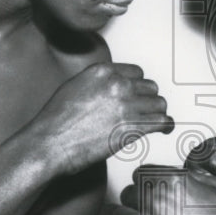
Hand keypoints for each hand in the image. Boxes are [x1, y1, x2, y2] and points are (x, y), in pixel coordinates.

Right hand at [31, 62, 172, 174]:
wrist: (49, 143)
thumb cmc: (55, 121)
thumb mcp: (74, 87)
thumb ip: (97, 83)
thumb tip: (110, 88)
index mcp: (103, 71)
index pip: (136, 73)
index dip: (138, 87)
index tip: (139, 96)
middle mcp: (117, 84)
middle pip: (150, 87)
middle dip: (148, 100)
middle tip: (146, 111)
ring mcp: (126, 104)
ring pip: (159, 103)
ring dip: (157, 113)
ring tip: (155, 121)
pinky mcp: (132, 126)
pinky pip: (162, 121)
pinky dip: (166, 126)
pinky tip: (164, 129)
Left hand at [110, 166, 215, 214]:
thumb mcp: (214, 186)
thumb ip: (187, 175)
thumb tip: (172, 172)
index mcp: (171, 181)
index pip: (140, 173)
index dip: (147, 184)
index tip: (152, 193)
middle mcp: (156, 200)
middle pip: (128, 193)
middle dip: (138, 201)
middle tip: (151, 213)